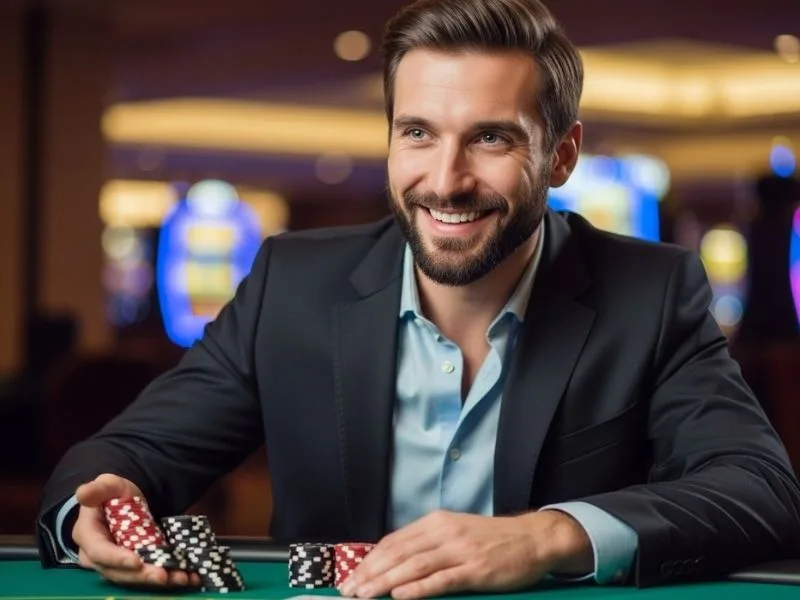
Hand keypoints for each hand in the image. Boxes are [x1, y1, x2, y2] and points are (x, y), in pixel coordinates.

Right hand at [72, 473, 199, 587]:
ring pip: (134, 578)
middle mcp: (98, 556)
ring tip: (181, 578)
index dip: (116, 559)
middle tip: (163, 576)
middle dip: (141, 576)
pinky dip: (169, 577)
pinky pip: (148, 575)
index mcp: (88, 536)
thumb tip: (83, 493)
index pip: (99, 552)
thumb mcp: (108, 485)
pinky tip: (189, 577)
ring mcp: (116, 564)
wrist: (127, 500)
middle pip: (117, 572)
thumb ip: (97, 488)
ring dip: (158, 580)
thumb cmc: (114, 493)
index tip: (136, 562)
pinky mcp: (134, 566)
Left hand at [338, 509, 590, 598]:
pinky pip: (441, 580)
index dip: (369, 560)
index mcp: (436, 523)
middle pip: (398, 553)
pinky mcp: (475, 570)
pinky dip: (418, 588)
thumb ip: (428, 544)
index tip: (351, 576)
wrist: (533, 538)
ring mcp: (459, 551)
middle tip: (348, 591)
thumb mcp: (456, 532)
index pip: (393, 541)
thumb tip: (395, 562)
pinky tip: (400, 595)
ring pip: (414, 566)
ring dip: (385, 582)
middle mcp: (444, 533)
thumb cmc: (492, 540)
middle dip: (369, 573)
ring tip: (364, 596)